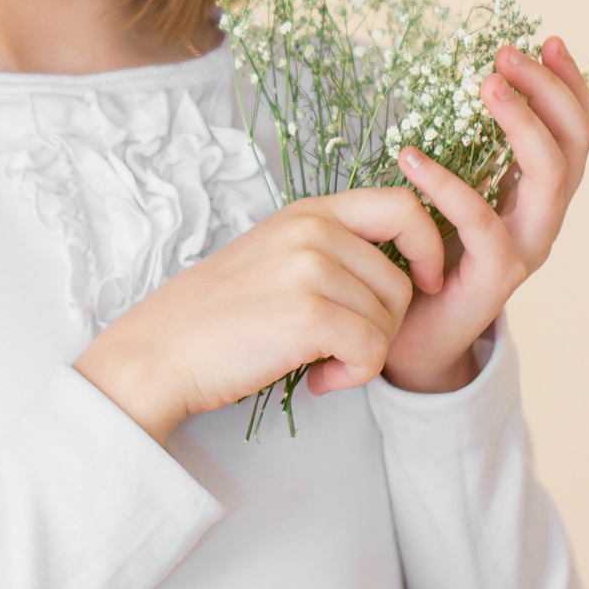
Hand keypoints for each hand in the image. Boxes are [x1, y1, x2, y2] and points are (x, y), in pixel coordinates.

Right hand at [73, 187, 445, 445]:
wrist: (161, 351)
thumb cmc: (214, 316)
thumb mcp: (272, 257)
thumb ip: (325, 249)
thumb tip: (392, 268)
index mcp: (306, 213)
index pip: (402, 207)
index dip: (427, 246)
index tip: (422, 281)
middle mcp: (312, 231)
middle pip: (401, 279)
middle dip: (384, 324)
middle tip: (339, 346)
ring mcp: (310, 269)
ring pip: (390, 320)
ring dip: (363, 355)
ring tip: (319, 363)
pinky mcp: (309, 315)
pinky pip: (373, 352)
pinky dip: (353, 377)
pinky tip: (318, 381)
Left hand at [336, 35, 588, 396]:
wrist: (402, 338)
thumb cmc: (418, 259)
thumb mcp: (443, 196)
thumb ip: (460, 154)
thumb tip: (453, 88)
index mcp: (533, 195)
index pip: (572, 132)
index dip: (568, 85)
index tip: (548, 40)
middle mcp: (540, 219)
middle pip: (573, 146)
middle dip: (549, 92)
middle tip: (507, 55)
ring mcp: (524, 249)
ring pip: (548, 178)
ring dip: (522, 124)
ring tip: (486, 85)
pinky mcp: (493, 277)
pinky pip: (480, 222)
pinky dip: (447, 185)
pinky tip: (409, 157)